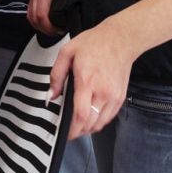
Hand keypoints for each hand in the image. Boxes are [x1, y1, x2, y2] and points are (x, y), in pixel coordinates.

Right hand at [27, 0, 73, 34]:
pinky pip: (30, 10)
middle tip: (56, 33)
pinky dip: (36, 19)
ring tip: (51, 30)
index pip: (42, 15)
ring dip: (39, 26)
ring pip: (30, 15)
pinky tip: (45, 23)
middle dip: (44, 29)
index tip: (58, 31)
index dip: (49, 27)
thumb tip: (75, 18)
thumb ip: (72, 3)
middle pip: (34, 18)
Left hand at [49, 19, 137, 139]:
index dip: (72, 129)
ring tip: (78, 125)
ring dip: (88, 128)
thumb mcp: (67, 52)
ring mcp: (113, 97)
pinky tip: (90, 117)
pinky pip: (108, 118)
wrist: (121, 39)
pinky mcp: (120, 97)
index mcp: (87, 81)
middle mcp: (102, 92)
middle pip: (90, 124)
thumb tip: (51, 96)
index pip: (80, 115)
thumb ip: (56, 75)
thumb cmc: (94, 43)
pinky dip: (98, 122)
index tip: (64, 133)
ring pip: (100, 124)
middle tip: (68, 130)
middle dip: (77, 131)